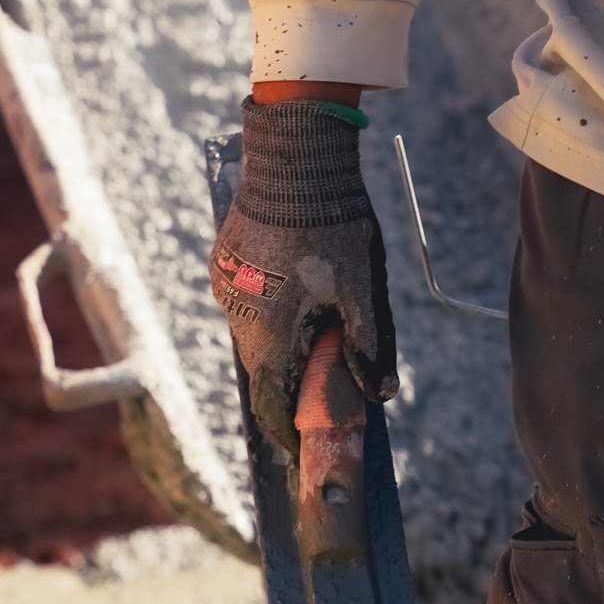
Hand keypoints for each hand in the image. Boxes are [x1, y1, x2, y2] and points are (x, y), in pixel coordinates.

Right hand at [209, 96, 396, 451]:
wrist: (294, 157)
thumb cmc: (332, 224)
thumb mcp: (360, 289)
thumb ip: (368, 345)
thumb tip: (380, 393)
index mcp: (267, 333)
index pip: (270, 404)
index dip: (287, 432)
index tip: (302, 447)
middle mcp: (235, 316)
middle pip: (263, 369)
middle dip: (290, 382)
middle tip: (321, 385)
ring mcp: (224, 287)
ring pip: (253, 333)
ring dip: (280, 341)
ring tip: (315, 328)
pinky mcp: (223, 261)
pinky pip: (246, 300)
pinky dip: (269, 309)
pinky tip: (296, 290)